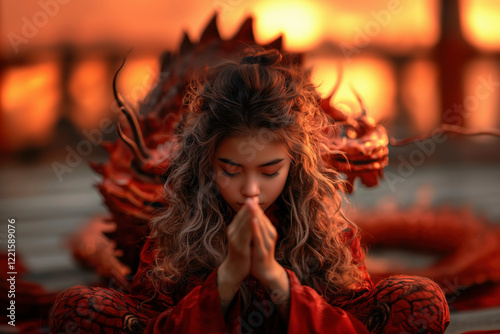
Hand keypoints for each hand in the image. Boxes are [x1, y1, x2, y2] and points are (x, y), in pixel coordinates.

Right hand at [218, 198, 252, 287]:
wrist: (234, 271)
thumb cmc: (240, 254)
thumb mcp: (242, 238)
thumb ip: (244, 228)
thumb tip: (251, 216)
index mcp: (233, 229)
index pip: (241, 215)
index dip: (248, 206)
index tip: (254, 197)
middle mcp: (232, 233)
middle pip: (241, 217)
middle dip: (249, 207)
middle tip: (254, 196)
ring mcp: (235, 240)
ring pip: (243, 224)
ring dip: (249, 213)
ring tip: (254, 204)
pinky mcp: (240, 248)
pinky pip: (246, 235)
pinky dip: (250, 226)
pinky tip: (254, 220)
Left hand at [247, 197, 290, 322]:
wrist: (265, 272)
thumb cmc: (260, 254)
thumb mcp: (258, 238)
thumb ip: (257, 227)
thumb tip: (253, 213)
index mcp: (269, 231)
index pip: (261, 216)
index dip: (255, 207)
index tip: (250, 196)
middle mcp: (270, 235)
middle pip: (262, 219)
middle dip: (255, 208)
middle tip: (250, 196)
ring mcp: (267, 243)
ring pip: (261, 226)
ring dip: (256, 215)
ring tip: (251, 205)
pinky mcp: (263, 251)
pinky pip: (259, 238)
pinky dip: (256, 228)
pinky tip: (252, 220)